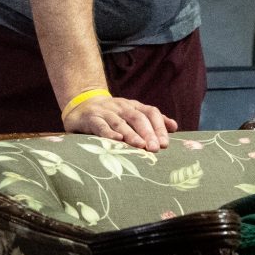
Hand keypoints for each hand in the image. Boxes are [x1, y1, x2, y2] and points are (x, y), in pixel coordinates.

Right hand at [63, 95, 177, 151]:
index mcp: (133, 106)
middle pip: (138, 118)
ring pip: (120, 122)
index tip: (166, 143)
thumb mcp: (132, 114)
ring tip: (140, 146)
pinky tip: (117, 140)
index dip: (159, 126)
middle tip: (155, 148)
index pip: (150, 113)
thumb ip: (152, 120)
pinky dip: (109, 132)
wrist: (81, 105)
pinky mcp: (91, 118)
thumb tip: (174, 127)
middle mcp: (121, 107)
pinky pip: (100, 125)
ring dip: (131, 134)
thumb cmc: (112, 115)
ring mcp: (105, 111)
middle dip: (148, 133)